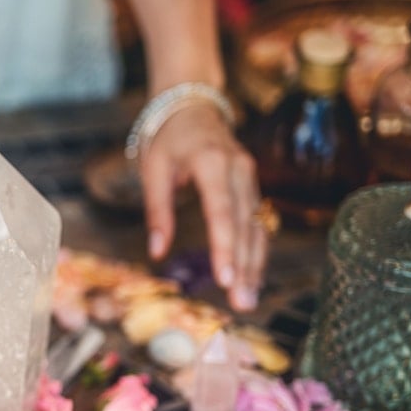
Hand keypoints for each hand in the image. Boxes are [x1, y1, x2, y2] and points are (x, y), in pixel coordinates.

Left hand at [139, 103, 265, 311]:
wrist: (193, 106)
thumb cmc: (168, 138)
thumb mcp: (153, 170)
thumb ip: (157, 210)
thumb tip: (157, 252)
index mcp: (213, 163)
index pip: (222, 212)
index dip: (224, 247)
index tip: (225, 279)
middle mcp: (239, 170)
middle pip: (245, 226)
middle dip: (245, 267)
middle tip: (241, 304)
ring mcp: (250, 178)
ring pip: (257, 227)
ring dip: (255, 265)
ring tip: (247, 300)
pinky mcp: (252, 186)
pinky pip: (257, 223)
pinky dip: (255, 251)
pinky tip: (251, 278)